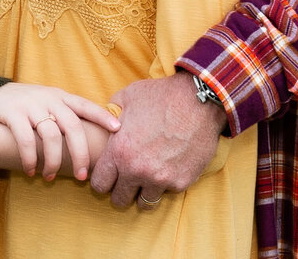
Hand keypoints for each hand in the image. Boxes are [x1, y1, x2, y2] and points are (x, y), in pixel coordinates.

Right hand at [0, 82, 120, 181]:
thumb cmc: (29, 105)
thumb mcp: (50, 102)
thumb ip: (67, 114)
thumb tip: (93, 138)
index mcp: (61, 97)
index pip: (86, 105)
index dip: (102, 116)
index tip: (118, 129)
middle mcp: (49, 99)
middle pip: (72, 126)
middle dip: (80, 154)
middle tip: (82, 176)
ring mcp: (31, 105)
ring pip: (50, 136)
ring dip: (53, 161)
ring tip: (50, 177)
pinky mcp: (13, 113)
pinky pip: (26, 140)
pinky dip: (30, 158)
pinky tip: (31, 171)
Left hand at [89, 73, 224, 207]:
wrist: (198, 100)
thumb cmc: (160, 95)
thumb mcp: (127, 97)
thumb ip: (110, 114)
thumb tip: (103, 121)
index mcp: (119, 151)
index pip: (99, 183)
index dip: (101, 180)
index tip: (108, 175)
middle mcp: (137, 170)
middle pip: (119, 199)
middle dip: (120, 191)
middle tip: (126, 181)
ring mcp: (160, 179)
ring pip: (144, 203)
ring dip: (143, 192)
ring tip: (146, 178)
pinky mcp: (181, 182)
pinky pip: (167, 192)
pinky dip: (165, 184)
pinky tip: (167, 168)